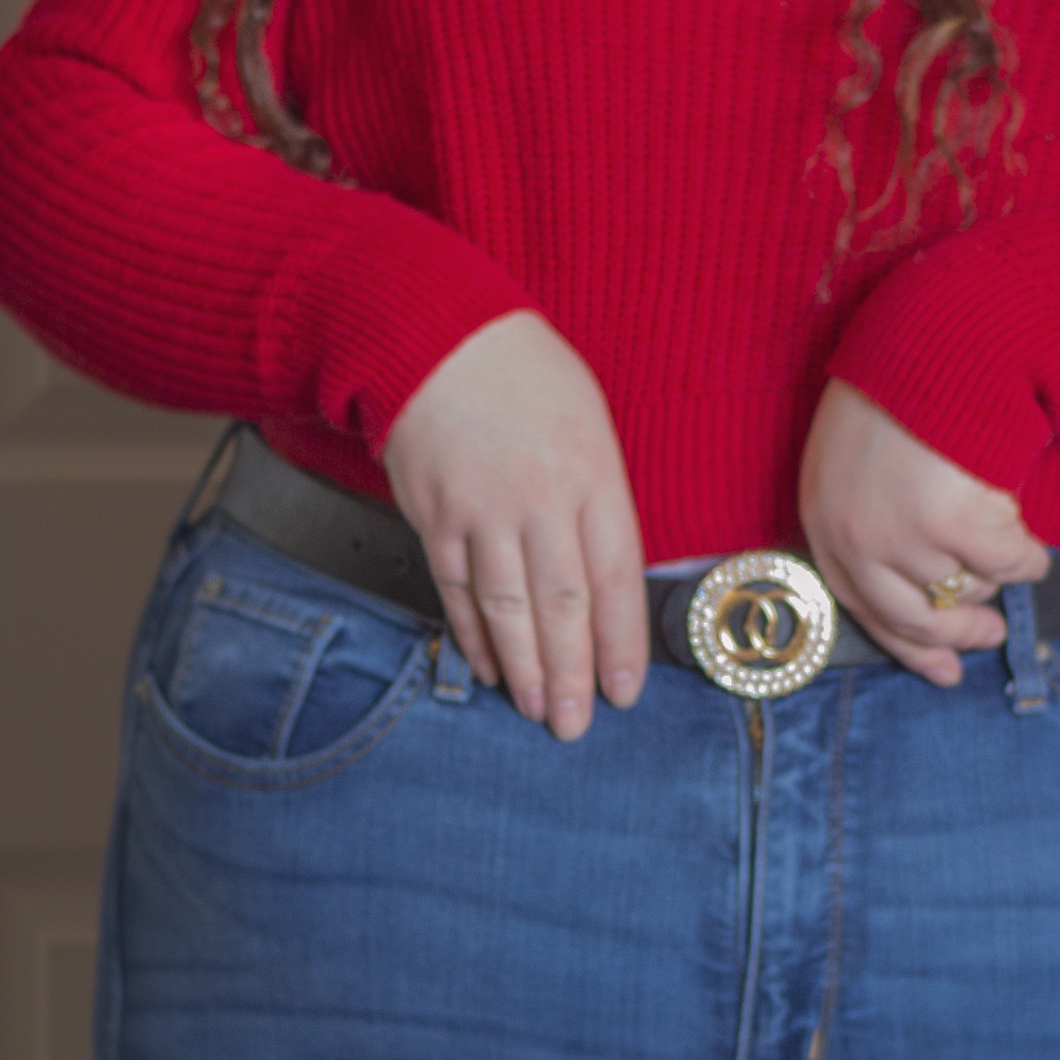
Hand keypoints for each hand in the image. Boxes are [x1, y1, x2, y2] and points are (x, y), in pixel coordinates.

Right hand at [383, 314, 647, 739]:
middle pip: (562, 605)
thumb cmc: (522, 374)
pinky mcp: (434, 516)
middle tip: (578, 725)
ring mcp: (482, 510)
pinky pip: (456, 590)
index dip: (622, 643)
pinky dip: (473, 634)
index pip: (616, 577)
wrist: (431, 333)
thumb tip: (607, 578)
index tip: (627, 691)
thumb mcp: (588, 423)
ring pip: (508, 608)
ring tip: (538, 711)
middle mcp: (539, 499)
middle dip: (573, 673)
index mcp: (591, 475)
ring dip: (525, 668)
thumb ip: (600, 499)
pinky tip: (487, 667)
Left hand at [796, 378, 1046, 687]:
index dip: (908, 646)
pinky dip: (1029, 558)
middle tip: (991, 635)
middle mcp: (856, 536)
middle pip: (914, 617)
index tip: (946, 671)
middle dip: (960, 634)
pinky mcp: (957, 524)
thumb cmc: (908, 391)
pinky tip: (1033, 540)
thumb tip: (928, 602)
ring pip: (967, 588)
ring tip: (1008, 537)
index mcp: (825, 519)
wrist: (941, 336)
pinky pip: (1009, 565)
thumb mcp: (860, 462)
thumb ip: (873, 523)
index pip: (863, 607)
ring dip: (994, 573)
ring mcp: (904, 534)